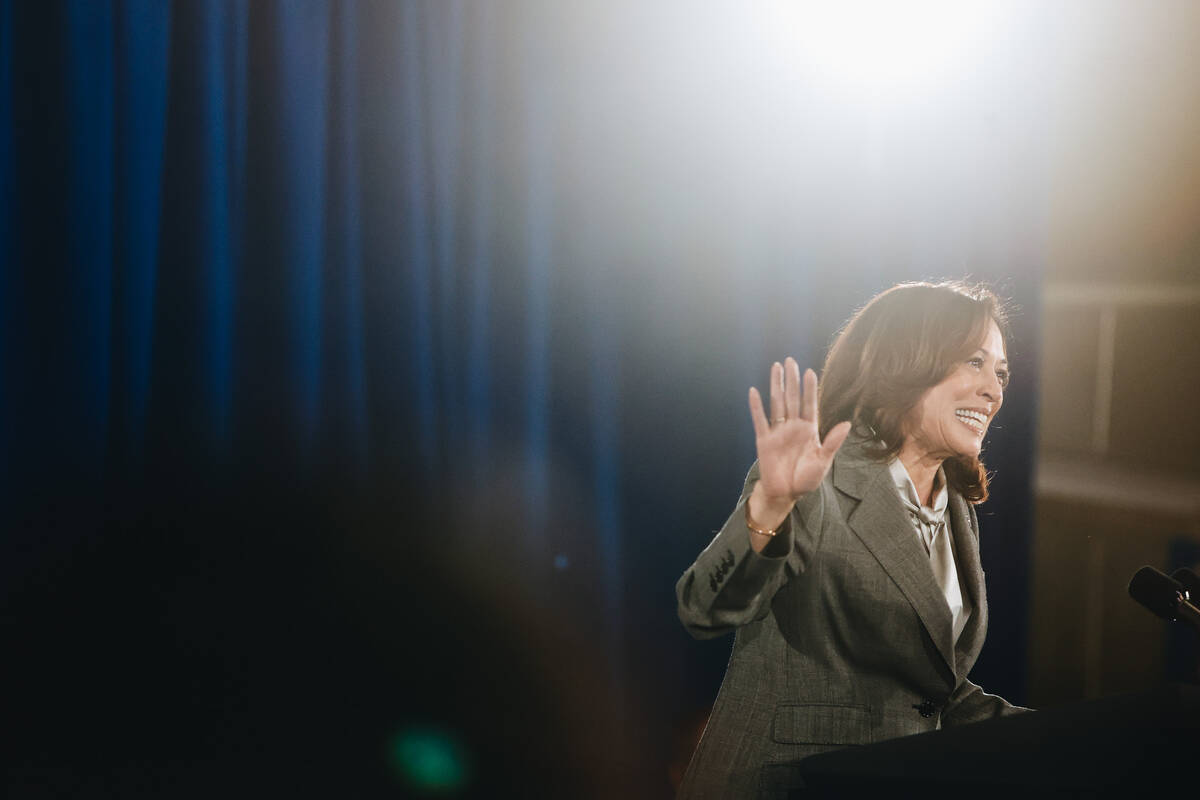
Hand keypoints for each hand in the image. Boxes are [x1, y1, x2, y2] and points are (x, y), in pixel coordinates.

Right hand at [746, 358, 851, 529]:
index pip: (809, 404)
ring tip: (775, 368)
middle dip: (792, 380)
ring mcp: (778, 432)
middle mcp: (793, 427)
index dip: (809, 389)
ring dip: (776, 386)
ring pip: (777, 404)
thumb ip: (832, 442)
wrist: (785, 494)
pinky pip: (759, 420)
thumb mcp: (823, 462)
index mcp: (809, 431)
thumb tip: (846, 424)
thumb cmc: (806, 479)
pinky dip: (756, 406)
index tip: (810, 372)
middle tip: (790, 361)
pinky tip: (754, 391)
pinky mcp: (764, 440)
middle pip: (792, 398)